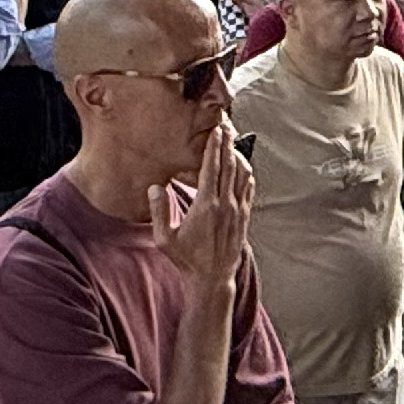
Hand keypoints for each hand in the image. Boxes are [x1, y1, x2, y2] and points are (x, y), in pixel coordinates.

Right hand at [155, 128, 255, 290]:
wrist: (212, 278)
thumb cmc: (186, 259)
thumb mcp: (165, 238)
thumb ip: (159, 211)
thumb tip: (155, 187)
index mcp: (206, 206)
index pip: (212, 169)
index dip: (215, 147)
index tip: (216, 130)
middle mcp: (225, 205)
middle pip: (229, 166)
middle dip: (228, 143)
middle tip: (227, 125)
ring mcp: (238, 211)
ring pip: (242, 175)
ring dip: (238, 156)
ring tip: (234, 141)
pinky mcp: (244, 218)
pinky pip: (248, 189)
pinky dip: (246, 174)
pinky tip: (243, 167)